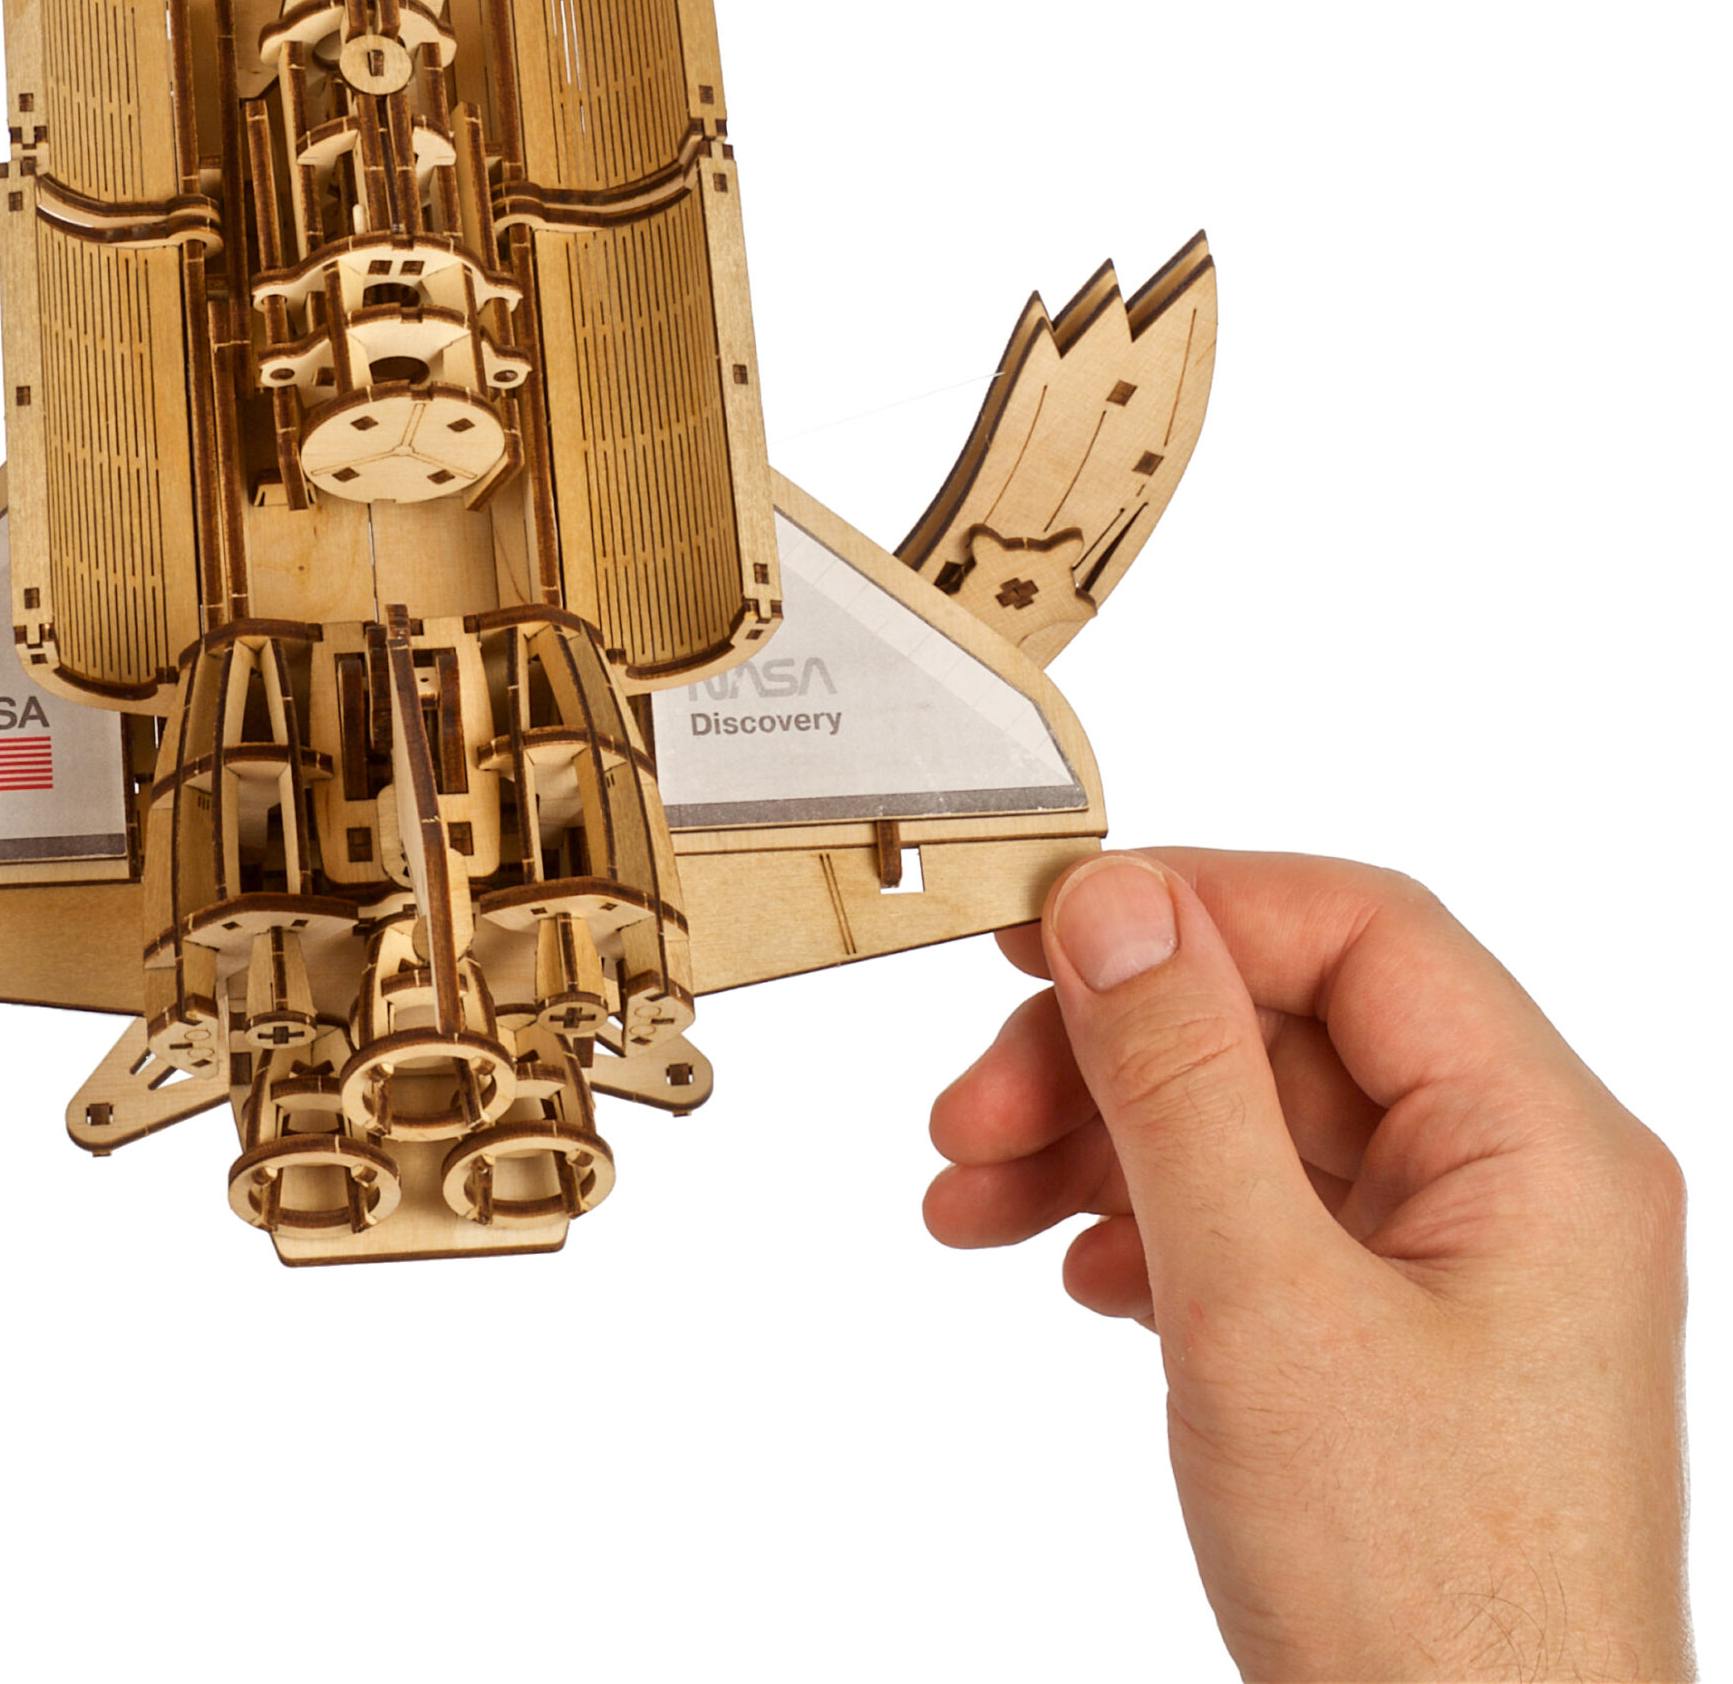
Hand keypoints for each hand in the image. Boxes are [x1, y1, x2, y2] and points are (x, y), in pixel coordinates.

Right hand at [926, 849, 1691, 1680]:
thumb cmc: (1428, 1609)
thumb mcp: (1262, 1305)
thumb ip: (1179, 1079)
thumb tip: (1113, 902)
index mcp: (1542, 1144)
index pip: (1355, 929)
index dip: (1187, 906)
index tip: (1035, 932)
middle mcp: (1516, 1184)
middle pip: (1279, 1027)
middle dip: (1106, 1053)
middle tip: (968, 1109)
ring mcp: (1459, 1268)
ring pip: (1249, 1125)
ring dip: (1096, 1142)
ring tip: (968, 1201)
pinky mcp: (1401, 1343)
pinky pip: (1255, 1220)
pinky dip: (1141, 1225)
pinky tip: (1066, 1271)